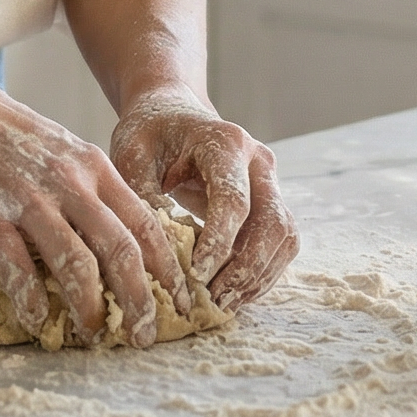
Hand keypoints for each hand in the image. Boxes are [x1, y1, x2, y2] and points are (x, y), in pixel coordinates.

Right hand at [0, 65, 191, 346]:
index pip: (146, 223)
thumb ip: (88, 188)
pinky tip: (36, 320)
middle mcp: (68, 181)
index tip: (178, 302)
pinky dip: (32, 303)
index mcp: (92, 166)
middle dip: (139, 300)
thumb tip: (117, 242)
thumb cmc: (1, 130)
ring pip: (77, 265)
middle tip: (143, 335)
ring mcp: (27, 199)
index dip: (167, 269)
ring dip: (90, 309)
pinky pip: (19, 271)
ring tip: (93, 334)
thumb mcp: (60, 148)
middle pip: (121, 250)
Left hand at [109, 89, 297, 309]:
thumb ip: (143, 198)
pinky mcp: (270, 201)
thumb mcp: (131, 156)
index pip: (234, 200)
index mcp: (225, 142)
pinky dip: (262, 272)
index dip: (219, 242)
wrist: (170, 113)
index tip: (195, 275)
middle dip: (246, 268)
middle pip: (272, 222)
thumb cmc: (148, 134)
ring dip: (258, 275)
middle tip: (213, 299)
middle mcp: (258, 160)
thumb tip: (158, 254)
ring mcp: (270, 181)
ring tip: (223, 303)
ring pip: (284, 237)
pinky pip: (279, 243)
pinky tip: (233, 293)